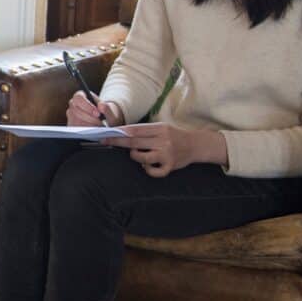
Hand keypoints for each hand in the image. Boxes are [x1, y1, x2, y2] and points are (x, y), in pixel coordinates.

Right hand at [66, 92, 124, 127]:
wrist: (105, 120)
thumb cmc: (106, 113)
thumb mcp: (110, 111)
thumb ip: (107, 108)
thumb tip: (101, 105)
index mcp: (81, 95)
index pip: (78, 97)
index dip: (87, 105)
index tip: (97, 114)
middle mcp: (73, 104)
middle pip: (75, 110)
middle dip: (89, 118)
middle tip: (100, 123)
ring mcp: (71, 114)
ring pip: (74, 120)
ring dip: (87, 125)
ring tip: (98, 128)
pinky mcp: (71, 124)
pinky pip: (75, 128)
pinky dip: (84, 131)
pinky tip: (93, 132)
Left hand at [102, 122, 219, 177]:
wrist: (195, 145)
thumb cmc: (173, 136)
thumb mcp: (161, 128)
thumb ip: (144, 131)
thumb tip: (121, 133)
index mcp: (160, 129)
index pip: (135, 130)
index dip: (119, 133)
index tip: (107, 134)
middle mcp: (163, 140)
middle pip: (135, 142)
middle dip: (118, 142)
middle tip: (106, 141)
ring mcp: (167, 154)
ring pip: (142, 158)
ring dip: (135, 157)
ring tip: (137, 155)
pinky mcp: (170, 166)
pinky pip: (154, 172)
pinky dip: (148, 170)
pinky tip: (148, 166)